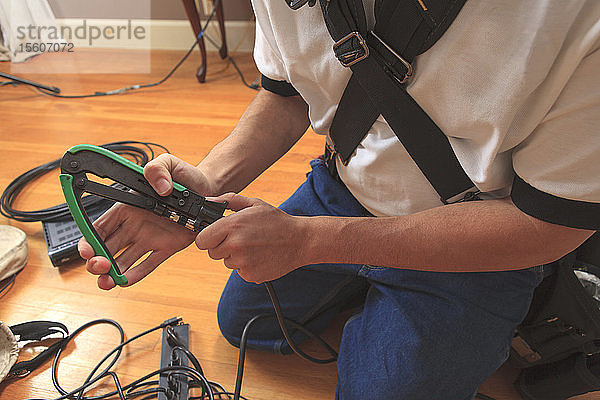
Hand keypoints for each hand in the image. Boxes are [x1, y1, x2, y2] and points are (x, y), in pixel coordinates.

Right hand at [78, 154, 213, 288]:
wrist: (207, 190)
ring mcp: (149, 238)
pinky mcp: (166, 247)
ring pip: (124, 260)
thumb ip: (157, 169)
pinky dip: (136, 274)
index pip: (101, 226)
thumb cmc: (184, 176)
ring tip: (106, 283)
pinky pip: (148, 264)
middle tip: (99, 267)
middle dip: (97, 260)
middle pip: (107, 247)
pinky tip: (125, 282)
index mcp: (128, 206)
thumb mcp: (168, 164)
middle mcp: (134, 225)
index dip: (89, 239)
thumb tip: (159, 185)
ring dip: (113, 273)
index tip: (86, 250)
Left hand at [195, 193, 309, 282]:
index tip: (215, 236)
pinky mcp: (250, 275)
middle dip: (222, 246)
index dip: (208, 237)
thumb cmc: (276, 221)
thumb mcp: (254, 204)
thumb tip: (208, 201)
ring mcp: (242, 262)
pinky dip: (246, 265)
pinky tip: (259, 255)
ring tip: (253, 246)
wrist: (300, 241)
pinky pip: (239, 271)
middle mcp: (235, 245)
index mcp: (232, 225)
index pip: (202, 240)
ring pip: (226, 262)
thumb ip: (229, 201)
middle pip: (212, 252)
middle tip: (239, 239)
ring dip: (235, 256)